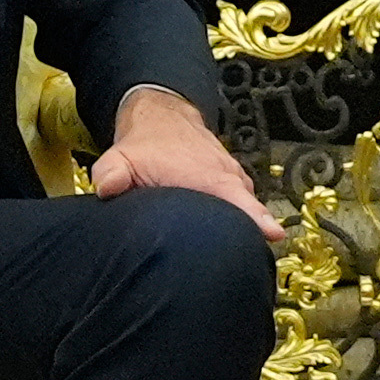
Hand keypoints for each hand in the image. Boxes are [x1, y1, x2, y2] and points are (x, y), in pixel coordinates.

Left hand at [86, 83, 279, 242]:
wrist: (164, 115)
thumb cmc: (145, 144)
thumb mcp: (121, 156)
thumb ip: (112, 173)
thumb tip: (108, 188)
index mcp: (206, 177)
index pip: (237, 200)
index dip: (254, 219)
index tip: (271, 235)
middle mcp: (227, 178)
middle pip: (250, 214)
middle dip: (252, 239)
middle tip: (250, 263)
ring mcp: (234, 181)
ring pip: (248, 212)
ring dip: (248, 232)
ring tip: (242, 260)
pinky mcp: (235, 186)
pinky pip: (245, 207)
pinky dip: (243, 223)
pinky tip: (234, 242)